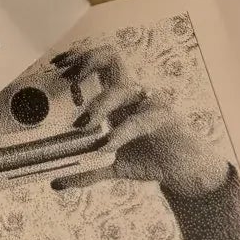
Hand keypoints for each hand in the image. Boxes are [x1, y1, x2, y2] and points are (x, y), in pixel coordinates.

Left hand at [50, 45, 231, 200]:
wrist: (184, 171)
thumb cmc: (148, 157)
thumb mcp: (111, 164)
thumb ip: (85, 169)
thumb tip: (56, 182)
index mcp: (118, 95)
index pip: (98, 62)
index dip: (77, 57)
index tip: (55, 65)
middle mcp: (132, 92)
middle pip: (111, 58)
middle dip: (86, 61)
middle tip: (67, 78)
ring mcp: (149, 102)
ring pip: (123, 88)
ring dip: (99, 104)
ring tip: (82, 124)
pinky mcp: (163, 118)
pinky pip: (138, 121)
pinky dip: (119, 133)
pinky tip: (106, 146)